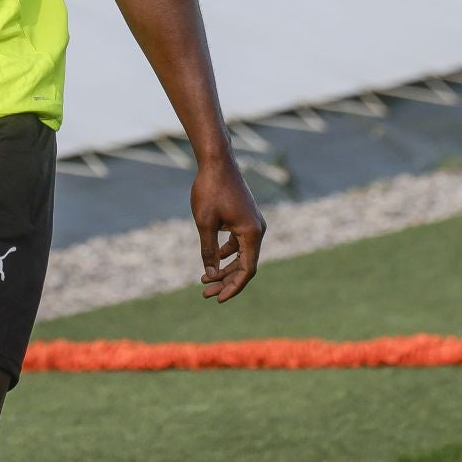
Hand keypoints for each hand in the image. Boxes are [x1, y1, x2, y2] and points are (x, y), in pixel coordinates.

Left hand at [192, 157, 263, 301]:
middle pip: (245, 265)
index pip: (247, 270)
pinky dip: (227, 254)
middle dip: (226, 281)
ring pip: (241, 255)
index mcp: (252, 233)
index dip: (233, 287)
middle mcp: (257, 230)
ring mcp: (253, 224)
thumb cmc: (210, 190)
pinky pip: (239, 244)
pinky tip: (213, 261)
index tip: (218, 299)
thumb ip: (209, 251)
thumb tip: (210, 275)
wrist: (216, 162)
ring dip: (225, 269)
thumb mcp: (205, 223)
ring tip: (204, 281)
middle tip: (205, 294)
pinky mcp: (245, 219)